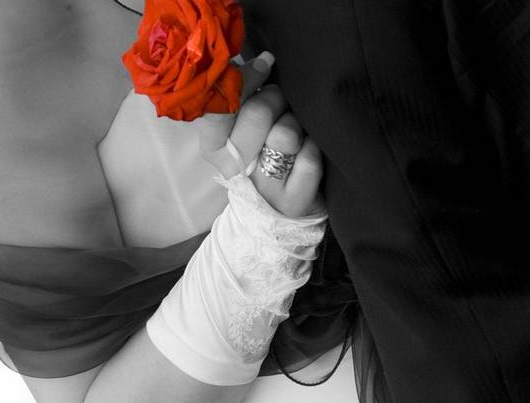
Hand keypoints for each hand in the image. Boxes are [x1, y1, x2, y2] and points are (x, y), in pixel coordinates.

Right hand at [197, 53, 324, 218]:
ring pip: (285, 135)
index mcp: (214, 149)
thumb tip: (264, 58)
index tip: (265, 65)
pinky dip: (315, 147)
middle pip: (256, 114)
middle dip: (277, 98)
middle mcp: (234, 170)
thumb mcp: (243, 128)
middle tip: (283, 102)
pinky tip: (310, 150)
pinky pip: (310, 159)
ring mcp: (263, 189)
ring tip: (296, 130)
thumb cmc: (263, 156)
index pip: (219, 106)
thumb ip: (243, 97)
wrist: (278, 216)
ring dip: (297, 123)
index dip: (246, 79)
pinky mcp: (293, 202)